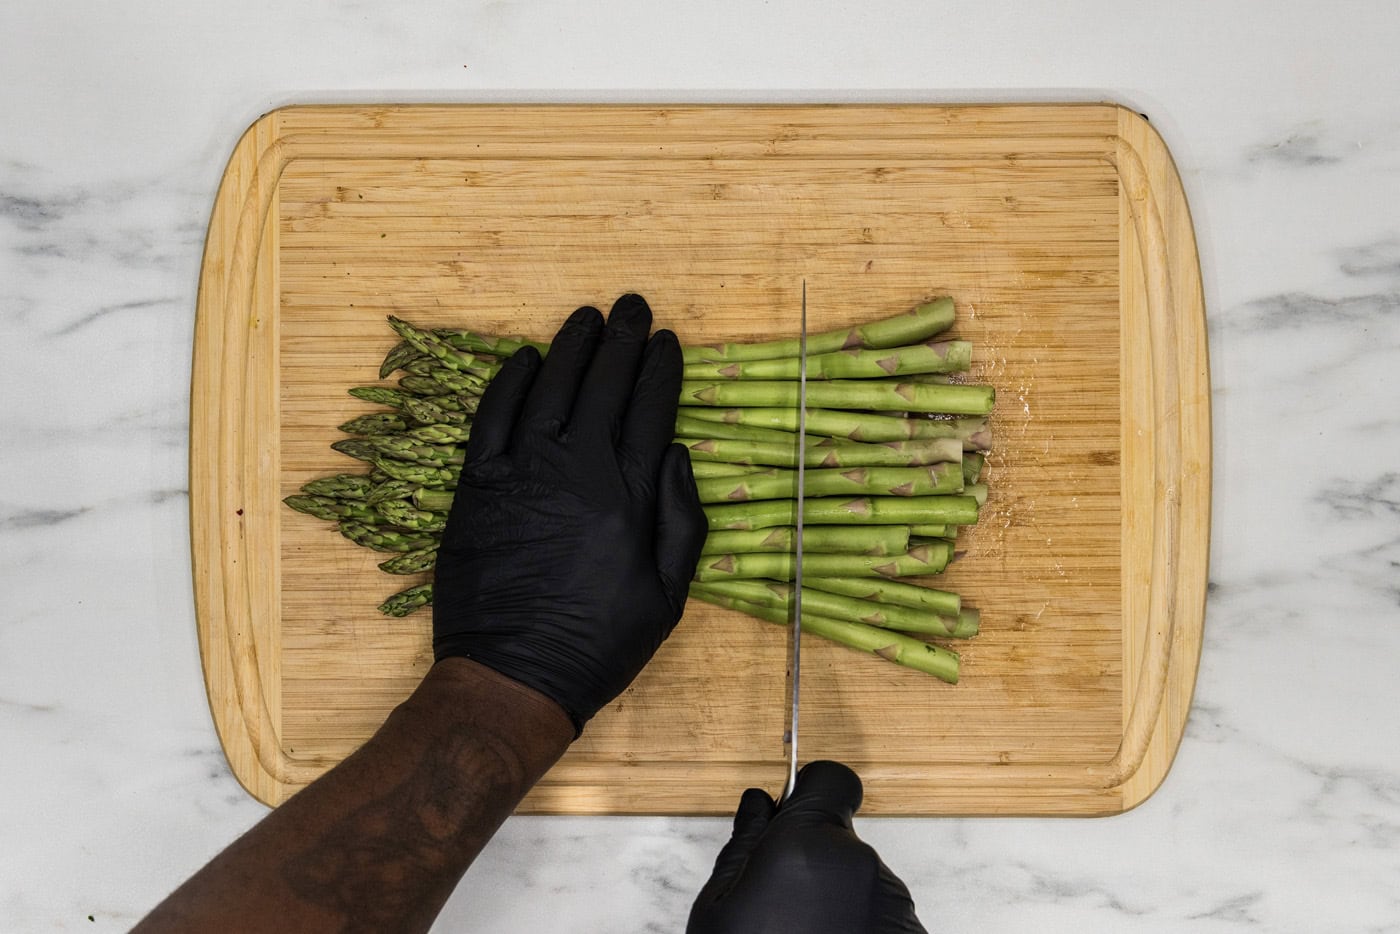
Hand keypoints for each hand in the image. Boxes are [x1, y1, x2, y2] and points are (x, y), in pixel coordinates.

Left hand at [432, 294, 707, 734]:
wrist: (513, 675)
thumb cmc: (599, 642)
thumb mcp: (669, 595)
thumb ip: (682, 519)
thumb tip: (674, 451)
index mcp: (629, 494)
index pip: (649, 409)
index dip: (659, 369)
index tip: (666, 340)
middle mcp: (578, 470)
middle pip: (603, 386)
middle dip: (622, 340)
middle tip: (632, 307)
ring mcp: (523, 472)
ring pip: (551, 388)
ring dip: (571, 346)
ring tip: (587, 317)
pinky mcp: (477, 485)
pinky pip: (493, 417)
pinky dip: (510, 382)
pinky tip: (527, 358)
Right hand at [688, 761, 926, 933]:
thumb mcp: (719, 910)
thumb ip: (742, 845)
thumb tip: (757, 804)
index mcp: (808, 844)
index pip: (831, 779)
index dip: (807, 793)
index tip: (788, 816)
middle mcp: (860, 866)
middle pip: (838, 836)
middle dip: (810, 857)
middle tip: (775, 904)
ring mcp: (891, 904)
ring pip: (859, 878)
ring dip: (834, 898)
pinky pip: (879, 914)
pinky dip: (857, 928)